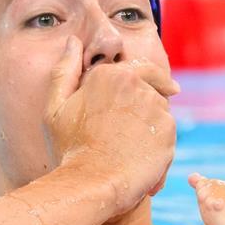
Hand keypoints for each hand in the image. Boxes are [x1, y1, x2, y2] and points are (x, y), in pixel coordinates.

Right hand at [45, 36, 179, 213]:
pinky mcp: (169, 131)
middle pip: (152, 93)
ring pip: (160, 115)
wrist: (92, 182)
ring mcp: (156, 108)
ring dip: (151, 131)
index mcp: (110, 74)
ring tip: (129, 154)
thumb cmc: (70, 148)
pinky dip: (158, 150)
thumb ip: (65, 71)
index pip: (141, 69)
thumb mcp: (55, 108)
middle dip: (145, 111)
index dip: (151, 79)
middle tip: (130, 135)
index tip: (167, 87)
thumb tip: (72, 41)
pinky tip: (139, 165)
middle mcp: (137, 85)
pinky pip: (167, 137)